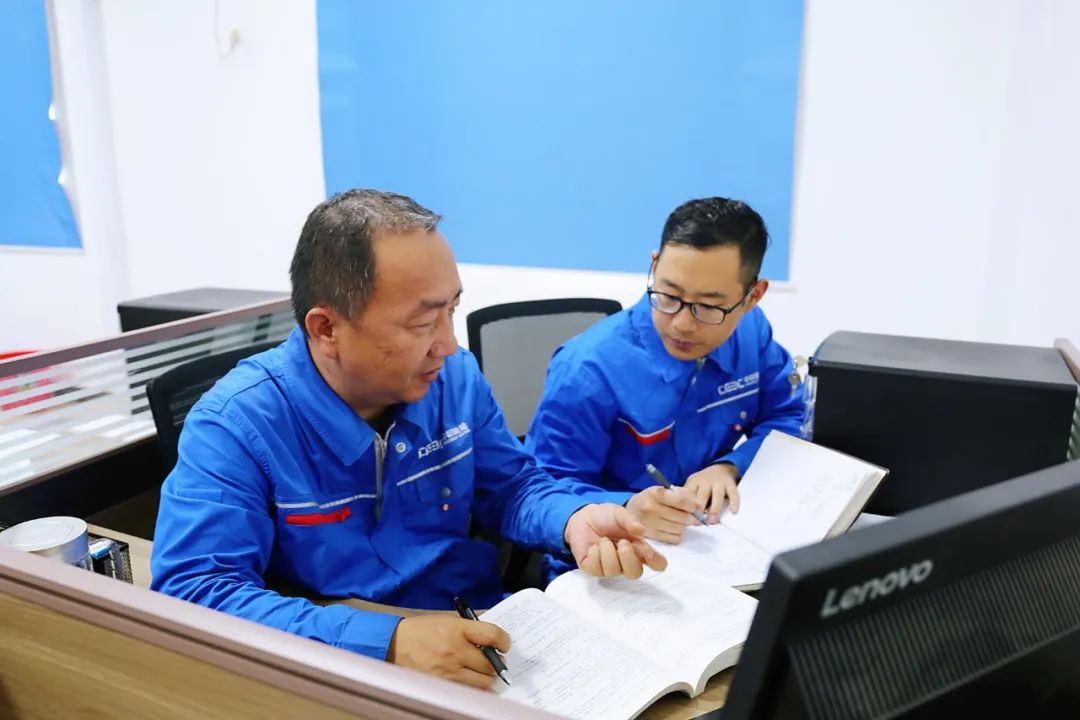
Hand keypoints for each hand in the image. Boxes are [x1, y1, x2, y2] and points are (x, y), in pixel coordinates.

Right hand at [387, 614, 509, 689]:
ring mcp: (448, 672)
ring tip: (482, 673)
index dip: (504, 641)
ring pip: (483, 683)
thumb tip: (493, 638)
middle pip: (491, 664)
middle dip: (497, 664)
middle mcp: (455, 651)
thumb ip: (470, 628)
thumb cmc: (421, 631)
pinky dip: (473, 688)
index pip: (493, 635)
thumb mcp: (447, 621)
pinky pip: (468, 692)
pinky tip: (470, 681)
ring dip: (487, 679)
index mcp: (457, 630)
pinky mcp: (442, 686)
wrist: (393, 644)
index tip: (504, 644)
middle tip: (494, 661)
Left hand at [564, 503, 667, 578]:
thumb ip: (630, 521)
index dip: (656, 562)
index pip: (657, 563)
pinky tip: (593, 547)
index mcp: (639, 548)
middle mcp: (626, 561)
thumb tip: (640, 530)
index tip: (647, 551)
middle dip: (629, 558)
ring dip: (608, 553)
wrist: (584, 517)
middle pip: (636, 573)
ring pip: (614, 571)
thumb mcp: (620, 514)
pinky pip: (596, 570)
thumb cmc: (606, 517)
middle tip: (623, 542)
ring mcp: (610, 567)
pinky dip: (595, 555)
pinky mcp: (593, 569)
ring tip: (603, 540)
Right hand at [625, 485, 704, 543]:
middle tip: (690, 516)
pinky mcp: (651, 536)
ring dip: (684, 526)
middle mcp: (651, 508)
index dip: (693, 505)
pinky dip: (678, 535)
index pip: (680, 500)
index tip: (696, 507)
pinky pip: (674, 539)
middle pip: (682, 517)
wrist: (632, 510)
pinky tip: (674, 529)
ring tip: (680, 522)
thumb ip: (684, 494)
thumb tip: (700, 506)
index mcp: (655, 493)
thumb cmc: (653, 498)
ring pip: (680, 529)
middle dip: (691, 517)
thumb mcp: (664, 490)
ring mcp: (650, 523)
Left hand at [685, 463, 739, 524]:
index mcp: (694, 482)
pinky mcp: (731, 485)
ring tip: (713, 521)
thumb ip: (687, 497)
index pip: (689, 494)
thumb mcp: (692, 485)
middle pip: (702, 495)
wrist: (720, 469)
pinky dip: (734, 503)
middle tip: (699, 521)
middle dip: (700, 509)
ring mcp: (719, 483)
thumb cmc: (703, 483)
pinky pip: (734, 494)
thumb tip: (681, 514)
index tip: (686, 517)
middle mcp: (706, 481)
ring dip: (715, 509)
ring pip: (717, 496)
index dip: (687, 506)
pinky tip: (732, 511)